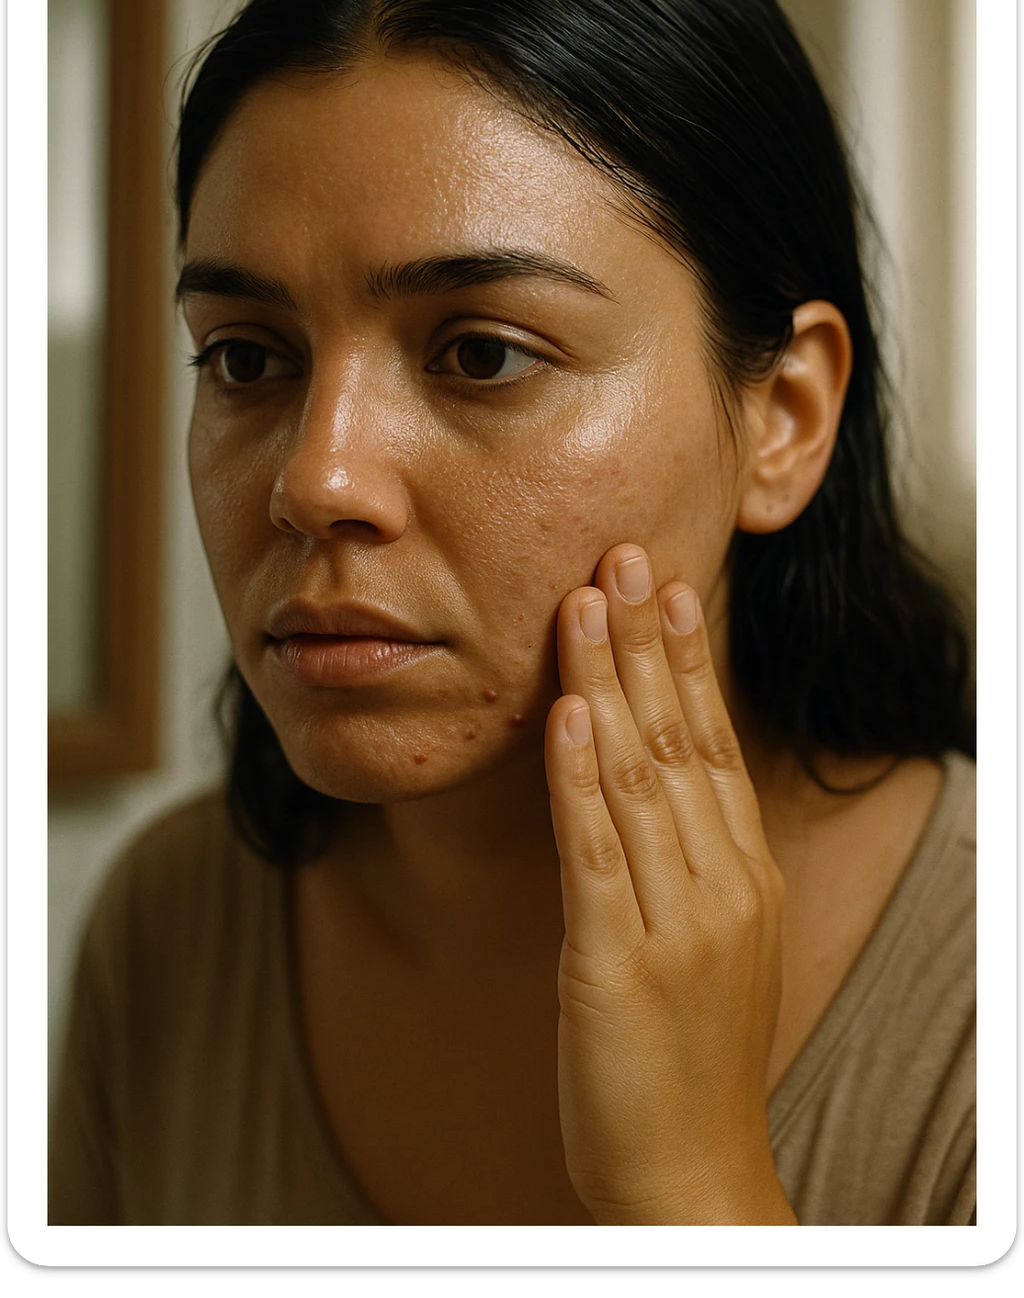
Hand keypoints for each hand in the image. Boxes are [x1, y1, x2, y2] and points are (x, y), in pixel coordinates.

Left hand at [545, 544, 794, 1224]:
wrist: (688, 1176)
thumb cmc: (686, 1058)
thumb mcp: (705, 942)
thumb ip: (682, 859)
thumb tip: (637, 776)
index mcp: (744, 876)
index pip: (714, 742)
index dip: (686, 660)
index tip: (666, 587)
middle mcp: (723, 884)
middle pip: (683, 738)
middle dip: (649, 642)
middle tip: (626, 556)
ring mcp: (678, 922)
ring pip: (640, 775)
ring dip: (609, 680)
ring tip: (587, 600)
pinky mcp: (620, 961)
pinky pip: (598, 849)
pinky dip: (580, 774)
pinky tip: (568, 711)